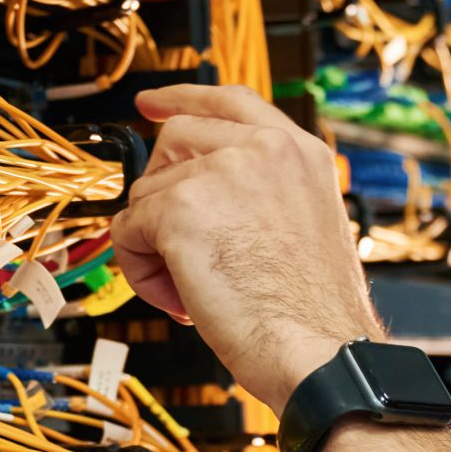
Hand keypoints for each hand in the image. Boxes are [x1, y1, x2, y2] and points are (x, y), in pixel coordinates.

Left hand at [110, 85, 380, 406]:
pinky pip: (129, 228)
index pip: (231, 101)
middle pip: (175, 140)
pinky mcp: (182, 207)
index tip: (152, 105)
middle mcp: (265, 150)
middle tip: (179, 244)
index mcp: (301, 154)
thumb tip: (201, 191)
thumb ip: (264, 193)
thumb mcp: (306, 227)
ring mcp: (222, 172)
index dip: (183, 99)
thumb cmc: (318, 314)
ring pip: (147, 190)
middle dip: (162, 190)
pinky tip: (179, 296)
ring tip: (193, 287)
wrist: (321, 352)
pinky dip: (141, 268)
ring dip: (154, 243)